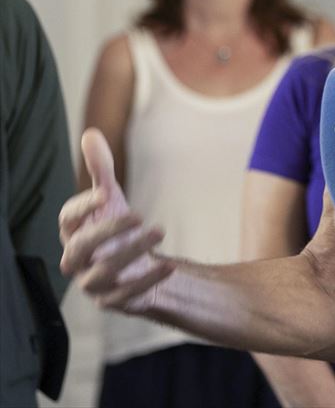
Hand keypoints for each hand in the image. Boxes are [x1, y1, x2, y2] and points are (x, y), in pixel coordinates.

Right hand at [59, 128, 173, 310]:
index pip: (66, 220)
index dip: (81, 207)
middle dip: (107, 231)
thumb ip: (101, 170)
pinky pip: (126, 294)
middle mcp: (77, 260)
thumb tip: (90, 134)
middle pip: (80, 248)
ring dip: (132, 252)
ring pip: (103, 272)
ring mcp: (92, 283)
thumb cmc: (116, 230)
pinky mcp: (113, 300)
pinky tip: (168, 266)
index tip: (105, 193)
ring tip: (160, 230)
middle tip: (139, 215)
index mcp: (73, 233)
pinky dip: (147, 280)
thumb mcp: (111, 199)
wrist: (136, 267)